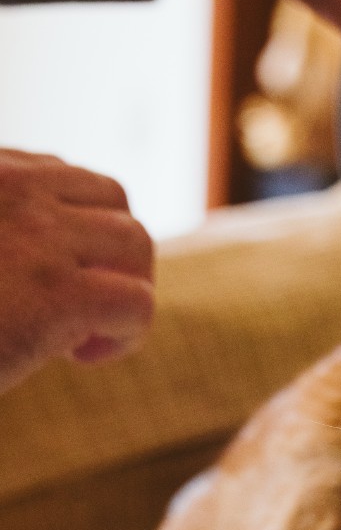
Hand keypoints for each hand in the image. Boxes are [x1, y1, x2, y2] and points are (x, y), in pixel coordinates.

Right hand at [0, 151, 153, 394]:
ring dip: (125, 286)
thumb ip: (5, 230)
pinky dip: (126, 334)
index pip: (58, 174)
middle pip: (111, 198)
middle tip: (80, 303)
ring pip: (135, 243)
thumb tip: (46, 266)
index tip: (42, 273)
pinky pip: (138, 303)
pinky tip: (82, 356)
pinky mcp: (56, 294)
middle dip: (113, 252)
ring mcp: (39, 236)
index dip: (70, 225)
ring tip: (81, 331)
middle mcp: (12, 188)